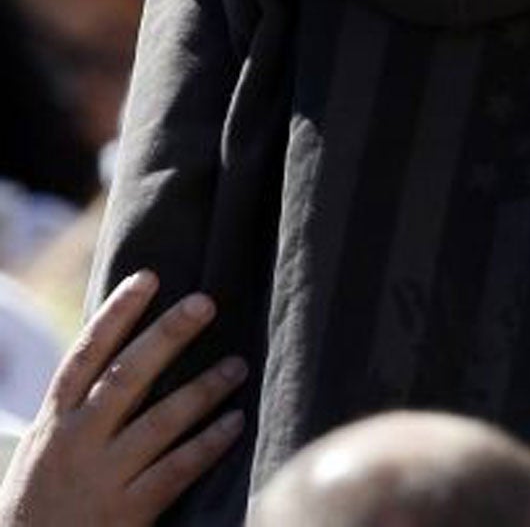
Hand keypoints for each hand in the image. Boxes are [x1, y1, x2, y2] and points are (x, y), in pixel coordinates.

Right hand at [0, 272, 247, 526]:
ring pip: (159, 421)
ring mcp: (100, 477)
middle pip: (126, 377)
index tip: (148, 277)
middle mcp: (75, 442)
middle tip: (206, 302)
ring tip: (237, 365)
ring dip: (203, 389)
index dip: (116, 314)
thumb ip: (82, 405)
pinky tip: (235, 423)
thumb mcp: (48, 446)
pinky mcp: (124, 512)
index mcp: (54, 421)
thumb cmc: (43, 499)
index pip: (85, 356)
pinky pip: (175, 470)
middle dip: (167, 336)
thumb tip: (133, 350)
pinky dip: (207, 444)